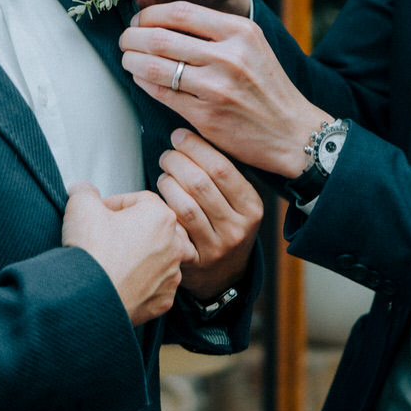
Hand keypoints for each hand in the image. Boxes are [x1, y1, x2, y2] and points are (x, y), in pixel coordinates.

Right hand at [62, 183, 194, 326]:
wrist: (88, 298)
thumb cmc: (91, 254)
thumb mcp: (81, 206)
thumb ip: (85, 191)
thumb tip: (83, 190)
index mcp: (160, 217)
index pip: (140, 200)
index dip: (116, 204)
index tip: (102, 214)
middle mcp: (174, 245)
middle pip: (155, 228)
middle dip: (135, 229)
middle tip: (111, 235)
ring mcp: (171, 275)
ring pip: (160, 258)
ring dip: (142, 256)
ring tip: (116, 259)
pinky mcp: (164, 300)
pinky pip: (157, 285)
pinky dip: (143, 283)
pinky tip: (124, 281)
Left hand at [120, 1, 328, 176]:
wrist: (290, 132)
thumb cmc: (267, 87)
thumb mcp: (251, 46)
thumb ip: (216, 30)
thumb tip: (165, 17)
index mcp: (240, 31)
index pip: (181, 11)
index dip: (151, 14)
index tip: (140, 19)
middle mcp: (230, 56)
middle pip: (161, 37)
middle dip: (133, 36)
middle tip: (125, 39)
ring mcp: (217, 87)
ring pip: (156, 66)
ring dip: (132, 60)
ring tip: (128, 58)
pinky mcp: (206, 115)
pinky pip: (161, 93)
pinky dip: (143, 82)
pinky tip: (140, 78)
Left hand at [157, 129, 264, 301]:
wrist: (225, 274)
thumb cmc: (228, 225)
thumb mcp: (239, 202)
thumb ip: (223, 174)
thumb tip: (192, 136)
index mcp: (252, 206)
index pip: (221, 168)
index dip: (195, 147)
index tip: (179, 136)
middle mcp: (237, 228)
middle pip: (200, 184)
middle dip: (177, 162)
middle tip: (167, 155)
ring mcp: (216, 247)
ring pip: (184, 206)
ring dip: (167, 183)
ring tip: (164, 175)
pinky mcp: (195, 262)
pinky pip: (174, 229)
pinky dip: (162, 209)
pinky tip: (159, 200)